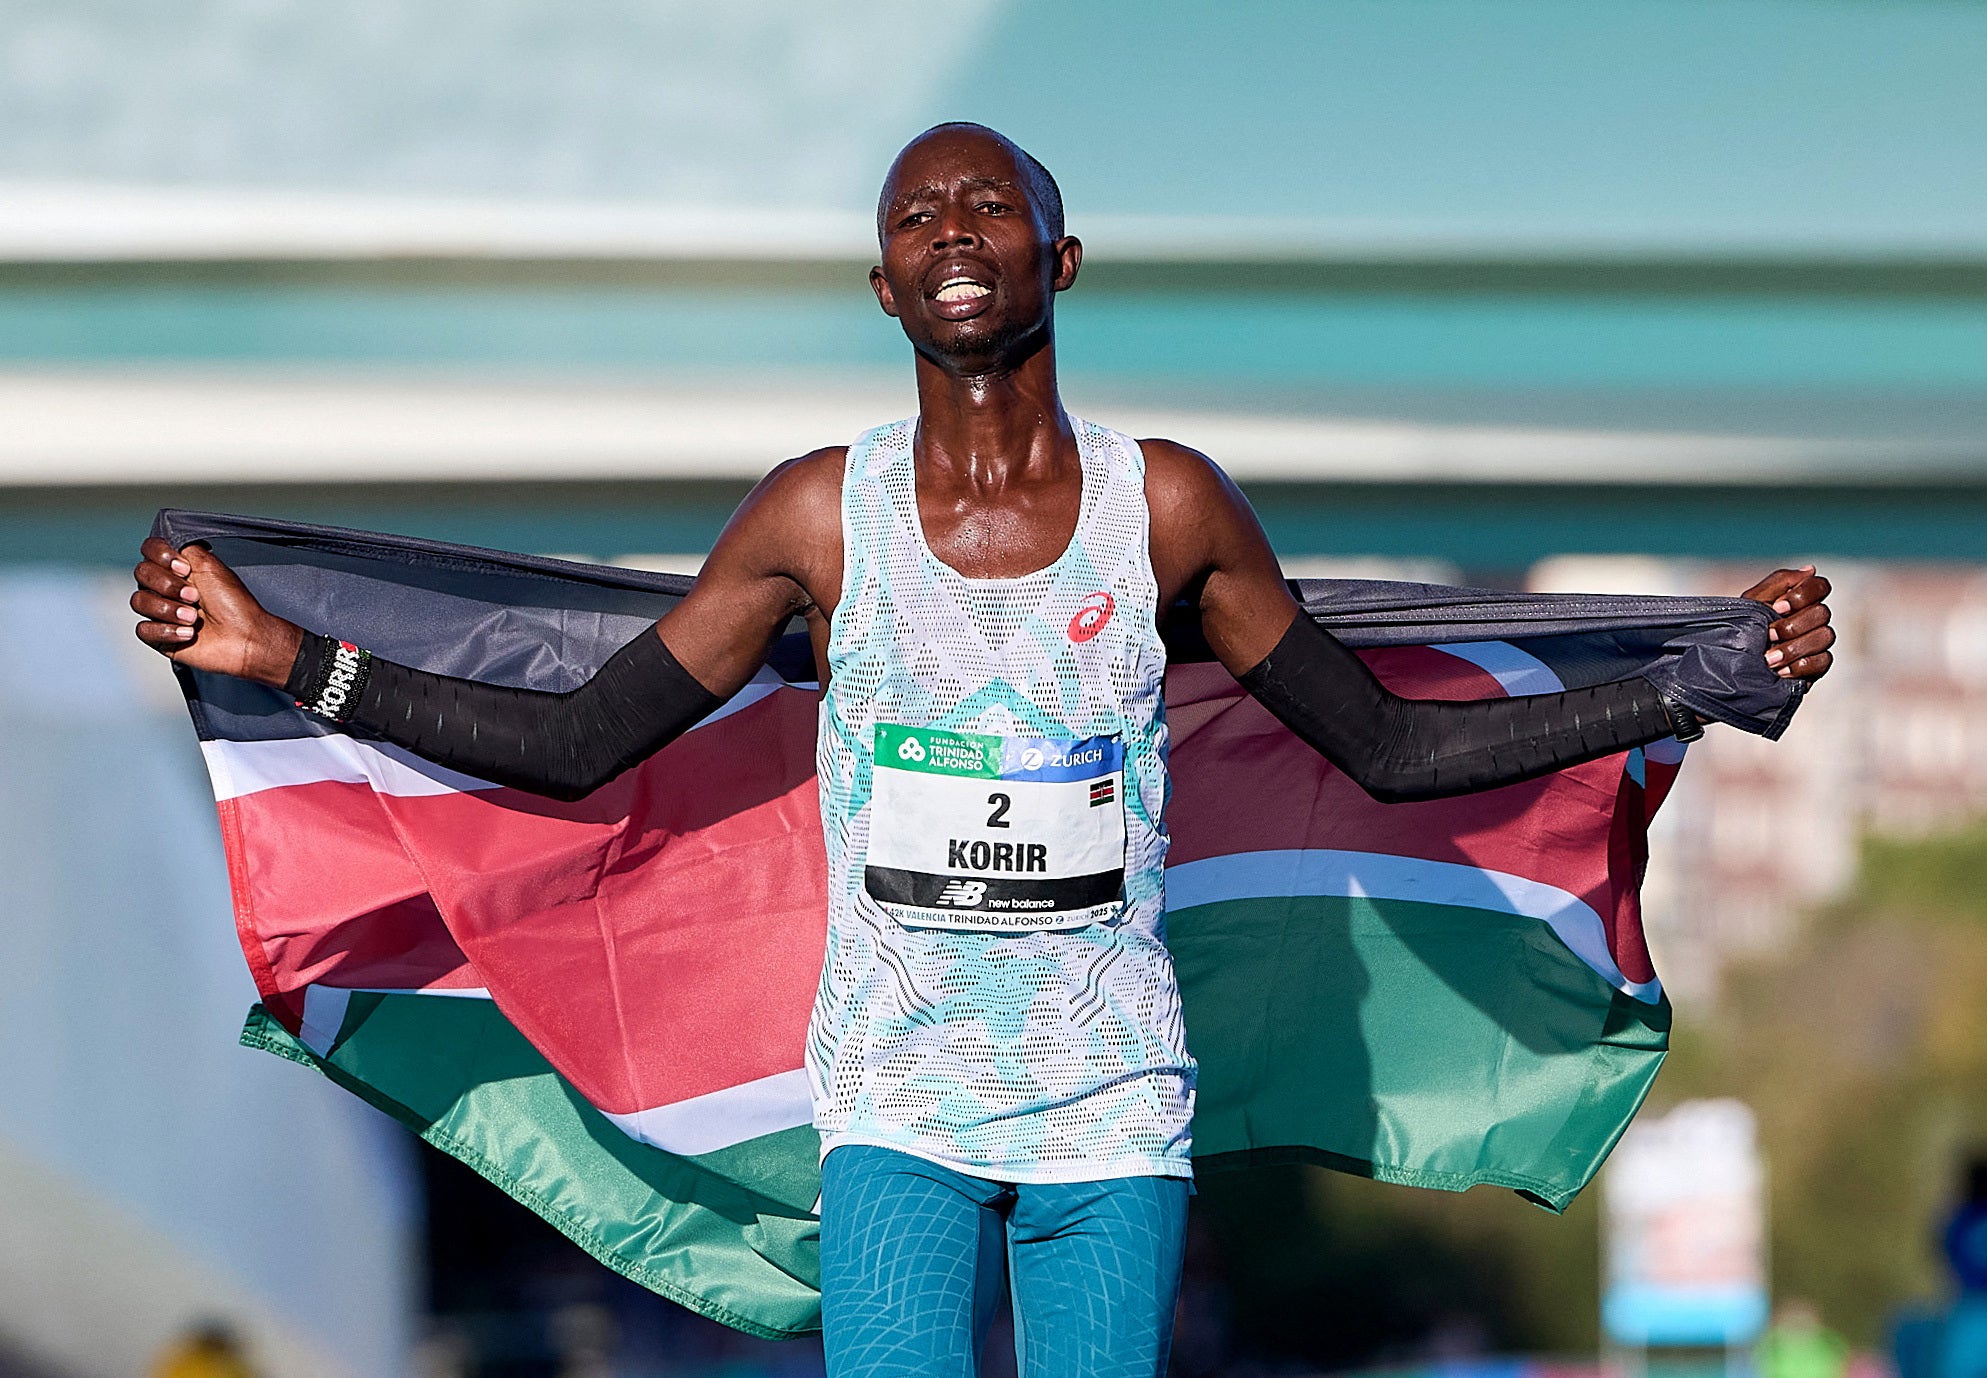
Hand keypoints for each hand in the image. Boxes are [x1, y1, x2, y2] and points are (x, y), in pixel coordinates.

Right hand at [131, 537, 303, 686]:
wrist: (244, 637)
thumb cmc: (234, 604)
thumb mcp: (210, 565)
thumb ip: (185, 548)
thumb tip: (168, 542)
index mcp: (176, 569)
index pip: (148, 550)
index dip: (161, 557)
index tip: (185, 569)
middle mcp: (165, 588)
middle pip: (141, 574)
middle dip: (169, 585)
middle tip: (194, 596)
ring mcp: (160, 612)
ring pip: (139, 601)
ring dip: (169, 609)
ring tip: (194, 617)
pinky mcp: (159, 636)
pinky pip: (143, 629)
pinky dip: (167, 630)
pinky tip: (188, 633)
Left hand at [1739, 565, 1833, 681]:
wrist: (1731, 664)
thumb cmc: (1742, 629)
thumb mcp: (1753, 602)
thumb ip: (1779, 583)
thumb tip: (1810, 570)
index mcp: (1799, 600)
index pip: (1820, 586)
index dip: (1804, 595)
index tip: (1778, 607)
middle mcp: (1812, 619)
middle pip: (1823, 613)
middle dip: (1793, 625)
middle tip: (1768, 635)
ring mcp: (1817, 642)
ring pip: (1825, 636)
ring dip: (1794, 648)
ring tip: (1768, 658)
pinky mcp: (1817, 666)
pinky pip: (1823, 661)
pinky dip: (1801, 666)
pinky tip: (1780, 671)